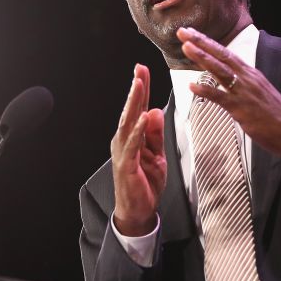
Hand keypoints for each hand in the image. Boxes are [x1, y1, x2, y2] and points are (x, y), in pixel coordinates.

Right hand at [110, 64, 166, 235]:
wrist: (137, 211)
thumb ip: (156, 135)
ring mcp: (123, 152)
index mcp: (131, 137)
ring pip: (129, 123)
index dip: (141, 90)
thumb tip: (157, 111)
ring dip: (135, 103)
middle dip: (136, 89)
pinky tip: (145, 117)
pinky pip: (133, 144)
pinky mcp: (126, 165)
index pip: (138, 109)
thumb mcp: (157, 155)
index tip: (142, 70)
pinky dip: (139, 130)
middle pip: (131, 110)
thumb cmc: (145, 183)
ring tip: (140, 85)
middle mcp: (123, 141)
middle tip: (139, 70)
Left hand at [176, 27, 280, 162]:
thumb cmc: (275, 115)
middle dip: (201, 42)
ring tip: (186, 47)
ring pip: (220, 71)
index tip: (192, 33)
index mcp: (251, 74)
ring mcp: (244, 92)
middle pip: (221, 56)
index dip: (208, 42)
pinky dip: (206, 90)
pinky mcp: (241, 108)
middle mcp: (247, 78)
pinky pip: (220, 97)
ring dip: (202, 58)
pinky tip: (192, 86)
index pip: (226, 53)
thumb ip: (242, 83)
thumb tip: (227, 79)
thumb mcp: (258, 92)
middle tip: (183, 32)